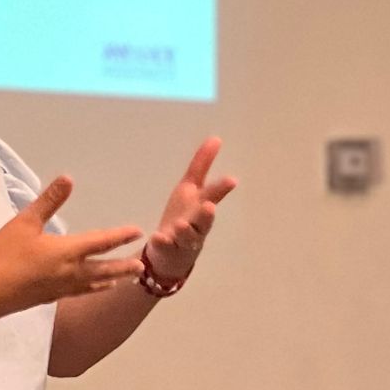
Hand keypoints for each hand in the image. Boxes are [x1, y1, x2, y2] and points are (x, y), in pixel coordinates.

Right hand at [0, 175, 142, 316]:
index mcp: (67, 251)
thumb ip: (49, 201)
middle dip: (124, 266)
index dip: (121, 236)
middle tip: (142, 267)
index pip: (101, 242)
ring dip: (112, 280)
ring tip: (124, 280)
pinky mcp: (50, 298)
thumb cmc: (6, 254)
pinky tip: (89, 289)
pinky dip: (91, 290)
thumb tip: (68, 179)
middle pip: (104, 268)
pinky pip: (79, 293)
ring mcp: (61, 288)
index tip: (138, 233)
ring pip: (94, 284)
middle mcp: (71, 272)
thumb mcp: (25, 222)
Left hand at [145, 138, 236, 285]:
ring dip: (185, 231)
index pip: (213, 195)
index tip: (232, 179)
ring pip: (187, 237)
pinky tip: (157, 237)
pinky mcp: (168, 251)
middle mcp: (196, 225)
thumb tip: (216, 138)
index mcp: (201, 207)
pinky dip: (162, 242)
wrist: (170, 252)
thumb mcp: (190, 188)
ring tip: (180, 225)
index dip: (222, 188)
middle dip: (206, 215)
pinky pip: (165, 247)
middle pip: (204, 221)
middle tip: (208, 207)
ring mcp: (183, 240)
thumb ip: (202, 165)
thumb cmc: (184, 215)